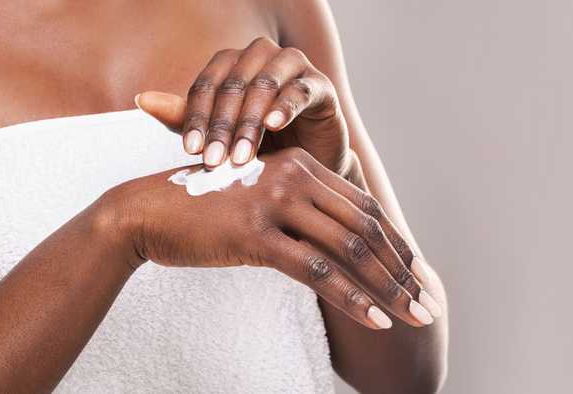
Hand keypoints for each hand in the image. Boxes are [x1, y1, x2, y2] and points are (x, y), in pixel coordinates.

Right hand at [106, 148, 441, 329]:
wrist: (146, 211)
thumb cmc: (203, 210)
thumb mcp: (258, 200)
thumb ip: (297, 212)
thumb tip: (334, 246)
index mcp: (299, 164)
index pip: (364, 208)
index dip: (396, 244)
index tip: (415, 275)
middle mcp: (293, 176)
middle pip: (366, 229)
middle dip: (402, 271)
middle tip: (427, 304)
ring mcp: (274, 202)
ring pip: (349, 250)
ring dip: (388, 289)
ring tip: (414, 318)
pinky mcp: (255, 234)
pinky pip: (317, 270)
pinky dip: (352, 298)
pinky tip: (376, 320)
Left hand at [135, 36, 349, 174]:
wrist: (307, 166)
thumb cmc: (259, 149)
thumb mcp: (218, 136)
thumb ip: (185, 118)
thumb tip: (142, 100)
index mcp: (231, 65)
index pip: (207, 85)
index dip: (196, 117)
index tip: (191, 151)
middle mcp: (260, 57)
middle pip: (234, 84)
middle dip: (222, 126)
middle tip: (215, 160)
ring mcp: (293, 67)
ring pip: (265, 85)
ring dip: (250, 121)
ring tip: (242, 155)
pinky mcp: (320, 85)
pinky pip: (301, 90)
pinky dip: (286, 106)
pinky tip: (274, 127)